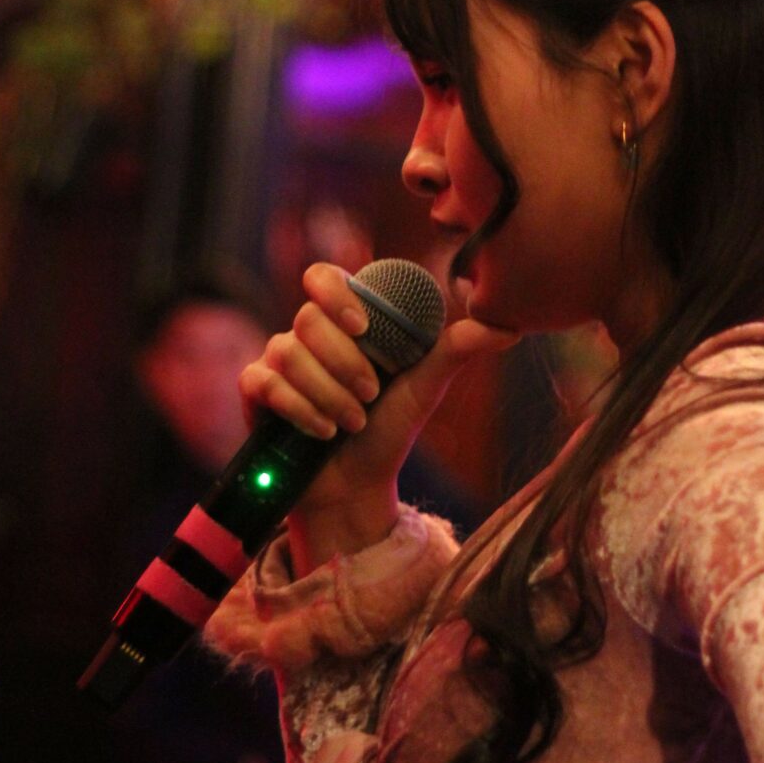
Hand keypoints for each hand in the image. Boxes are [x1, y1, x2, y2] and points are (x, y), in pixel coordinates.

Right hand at [238, 263, 516, 510]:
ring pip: (289, 353)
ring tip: (352, 422)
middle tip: (370, 395)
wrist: (360, 484)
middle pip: (308, 319)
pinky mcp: (256, 393)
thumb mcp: (427, 387)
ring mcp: (278, 360)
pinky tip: (323, 431)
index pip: (322, 278)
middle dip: (344, 362)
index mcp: (345, 322)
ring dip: (328, 392)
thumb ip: (458, 350)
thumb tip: (507, 326)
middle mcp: (307, 334)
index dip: (336, 292)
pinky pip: (264, 382)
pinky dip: (299, 408)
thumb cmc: (392, 428)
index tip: (363, 325)